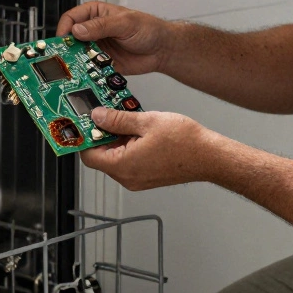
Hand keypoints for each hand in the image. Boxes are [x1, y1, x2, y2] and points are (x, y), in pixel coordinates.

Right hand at [54, 1, 172, 74]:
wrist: (162, 50)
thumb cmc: (148, 29)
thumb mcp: (124, 23)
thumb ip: (101, 26)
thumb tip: (78, 30)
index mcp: (96, 14)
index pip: (72, 18)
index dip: (65, 29)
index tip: (63, 40)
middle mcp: (94, 30)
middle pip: (72, 38)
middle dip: (67, 48)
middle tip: (64, 57)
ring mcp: (97, 47)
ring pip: (78, 54)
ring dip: (76, 61)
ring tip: (77, 67)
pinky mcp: (102, 63)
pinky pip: (89, 68)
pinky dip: (87, 72)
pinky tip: (88, 74)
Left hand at [80, 107, 214, 190]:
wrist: (210, 156)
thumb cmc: (186, 142)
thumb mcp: (146, 121)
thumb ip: (117, 119)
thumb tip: (98, 116)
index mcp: (123, 166)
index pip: (88, 155)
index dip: (83, 137)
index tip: (82, 123)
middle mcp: (128, 177)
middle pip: (100, 156)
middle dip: (100, 134)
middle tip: (104, 113)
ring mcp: (137, 179)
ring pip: (114, 157)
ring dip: (115, 139)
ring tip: (124, 118)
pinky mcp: (147, 176)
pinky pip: (127, 161)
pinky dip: (126, 145)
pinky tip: (136, 129)